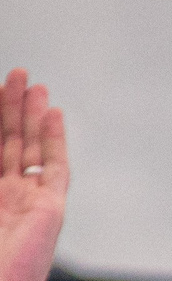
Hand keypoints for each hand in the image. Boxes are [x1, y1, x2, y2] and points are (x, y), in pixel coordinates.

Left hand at [0, 70, 66, 280]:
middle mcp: (8, 195)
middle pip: (10, 140)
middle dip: (12, 106)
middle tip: (17, 73)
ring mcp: (31, 200)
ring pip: (31, 147)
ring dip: (32, 114)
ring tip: (33, 84)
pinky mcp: (51, 207)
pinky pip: (54, 166)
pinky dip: (54, 139)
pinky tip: (52, 114)